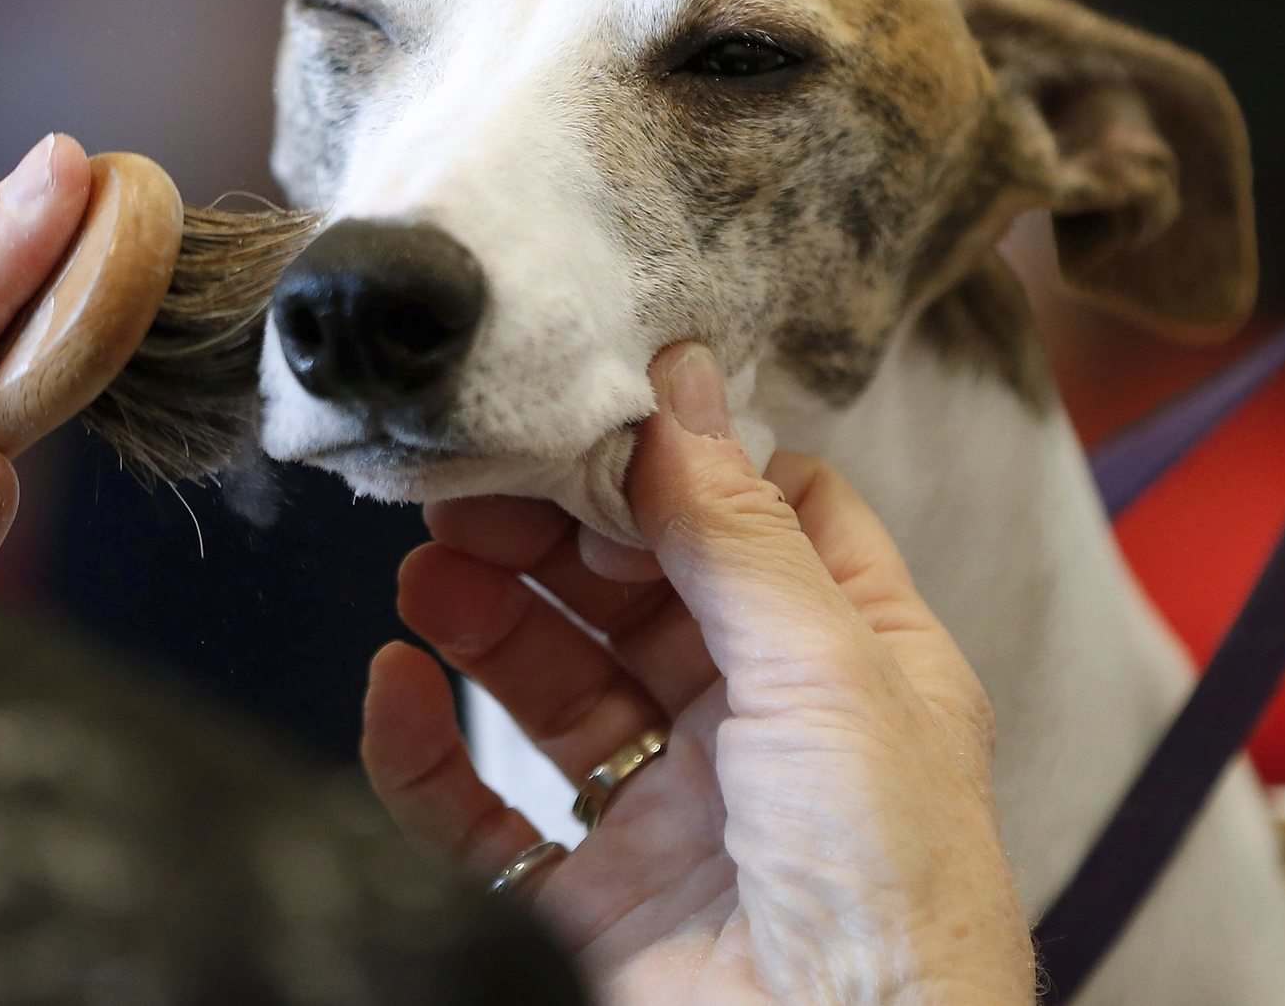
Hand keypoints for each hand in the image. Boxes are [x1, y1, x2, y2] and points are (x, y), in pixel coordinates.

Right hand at [361, 344, 1032, 1004]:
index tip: (589, 420)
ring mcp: (671, 810)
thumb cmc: (889, 888)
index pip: (762, 521)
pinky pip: (484, 811)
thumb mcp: (826, 671)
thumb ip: (737, 530)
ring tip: (428, 569)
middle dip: (553, 536)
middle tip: (474, 490)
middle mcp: (760, 725)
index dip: (678, 466)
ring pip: (553, 683)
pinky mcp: (592, 896)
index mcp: (849, 661)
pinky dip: (426, 749)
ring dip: (484, 619)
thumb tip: (677, 388)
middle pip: (634, 592)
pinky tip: (395, 688)